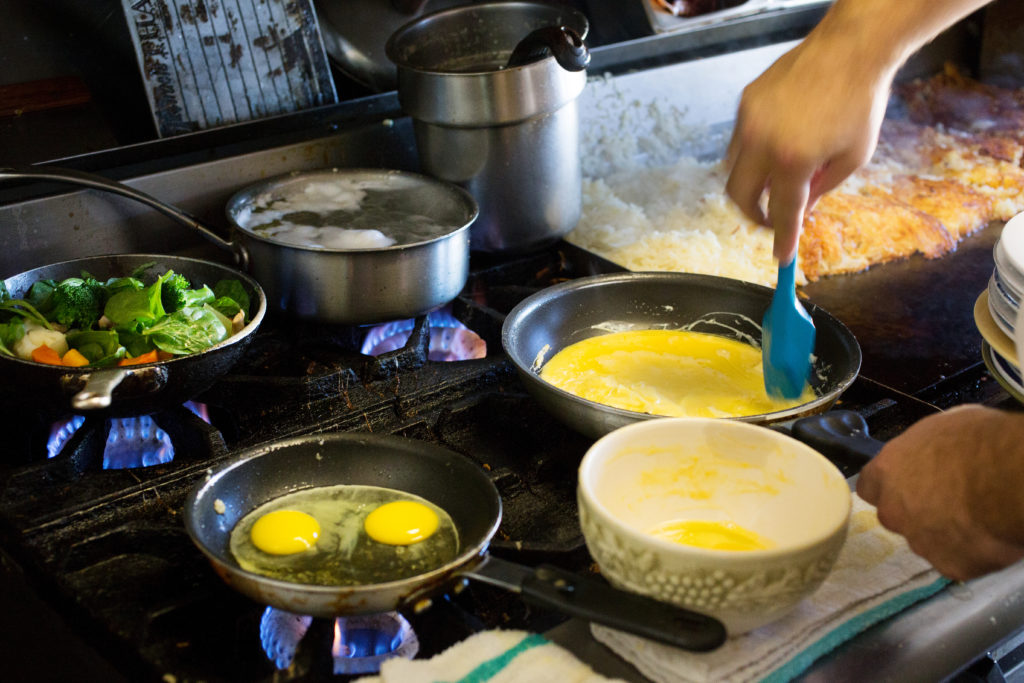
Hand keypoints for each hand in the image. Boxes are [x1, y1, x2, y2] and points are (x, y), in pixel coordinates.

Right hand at [725, 31, 890, 263]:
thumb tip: (802, 208)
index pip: (782, 213)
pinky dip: (754, 151)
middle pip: (738, 196)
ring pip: (733, 167)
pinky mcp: (746, 102)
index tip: (780, 258)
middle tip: (771, 217)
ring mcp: (749, 121)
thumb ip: (823, 188)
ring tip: (779, 175)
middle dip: (753, 213)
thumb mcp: (853, 157)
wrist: (850, 50)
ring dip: (752, 180)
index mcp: (793, 161)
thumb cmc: (860, 102)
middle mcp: (762, 143)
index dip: (781, 239)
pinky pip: (740, 139)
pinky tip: (780, 142)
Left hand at [856, 405, 1023, 580]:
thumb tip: (930, 455)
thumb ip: (922, 452)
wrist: (1009, 480)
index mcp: (886, 472)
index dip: (889, 486)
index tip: (907, 484)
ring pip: (926, 540)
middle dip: (916, 511)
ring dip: (943, 532)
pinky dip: (970, 552)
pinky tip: (986, 535)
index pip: (869, 486)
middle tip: (949, 500)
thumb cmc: (979, 443)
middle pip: (896, 515)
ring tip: (974, 516)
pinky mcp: (949, 565)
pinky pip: (956, 560)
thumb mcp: (939, 429)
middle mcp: (894, 510)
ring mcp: (919, 542)